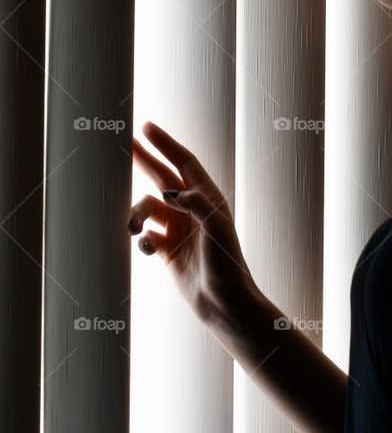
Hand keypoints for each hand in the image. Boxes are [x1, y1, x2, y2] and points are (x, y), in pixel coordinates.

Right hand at [128, 120, 257, 322]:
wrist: (225, 304)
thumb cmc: (227, 265)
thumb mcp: (216, 228)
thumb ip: (196, 203)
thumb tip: (169, 190)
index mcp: (208, 199)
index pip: (184, 163)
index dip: (166, 144)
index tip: (146, 128)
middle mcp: (193, 211)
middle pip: (163, 178)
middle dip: (144, 162)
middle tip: (124, 146)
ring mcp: (180, 230)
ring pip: (149, 210)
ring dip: (138, 213)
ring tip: (135, 225)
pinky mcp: (169, 251)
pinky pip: (147, 236)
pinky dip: (143, 239)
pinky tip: (149, 248)